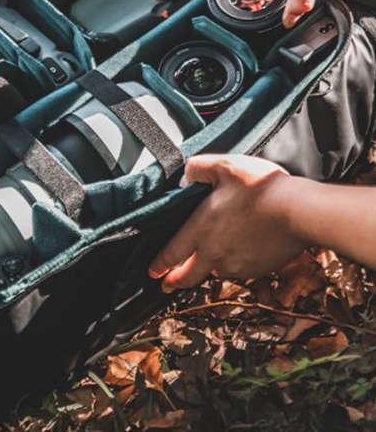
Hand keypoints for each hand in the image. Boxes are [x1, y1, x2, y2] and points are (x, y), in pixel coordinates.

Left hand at [149, 154, 307, 292]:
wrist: (300, 212)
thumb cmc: (261, 187)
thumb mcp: (223, 166)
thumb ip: (196, 169)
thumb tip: (183, 177)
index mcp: (200, 231)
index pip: (171, 254)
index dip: (159, 264)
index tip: (152, 272)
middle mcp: (214, 254)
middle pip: (188, 276)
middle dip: (174, 281)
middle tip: (166, 285)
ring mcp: (236, 265)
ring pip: (214, 272)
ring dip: (206, 270)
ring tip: (204, 263)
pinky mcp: (256, 269)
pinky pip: (237, 270)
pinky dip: (231, 265)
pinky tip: (236, 252)